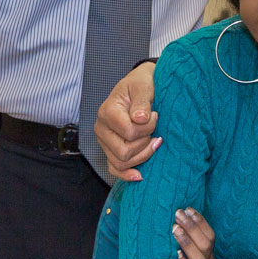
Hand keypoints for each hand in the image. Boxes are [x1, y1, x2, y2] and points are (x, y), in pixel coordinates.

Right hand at [96, 61, 158, 179]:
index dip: (148, 127)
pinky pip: (115, 169)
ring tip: (153, 140)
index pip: (129, 132)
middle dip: (145, 143)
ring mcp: (105, 141)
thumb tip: (140, 118)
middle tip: (155, 129)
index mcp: (107, 111)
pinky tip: (140, 175)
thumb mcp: (143, 85)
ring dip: (143, 155)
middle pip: (124, 152)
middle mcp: (102, 128)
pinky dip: (127, 174)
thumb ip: (141, 101)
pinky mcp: (111, 149)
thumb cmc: (141, 83)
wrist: (140, 85)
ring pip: (121, 163)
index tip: (155, 115)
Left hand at [172, 207, 217, 258]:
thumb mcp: (200, 255)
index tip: (189, 209)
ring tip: (174, 228)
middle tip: (178, 214)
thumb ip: (195, 241)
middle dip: (191, 227)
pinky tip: (176, 254)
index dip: (200, 222)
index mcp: (210, 254)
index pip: (209, 236)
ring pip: (198, 257)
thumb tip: (182, 216)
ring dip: (186, 241)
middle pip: (204, 244)